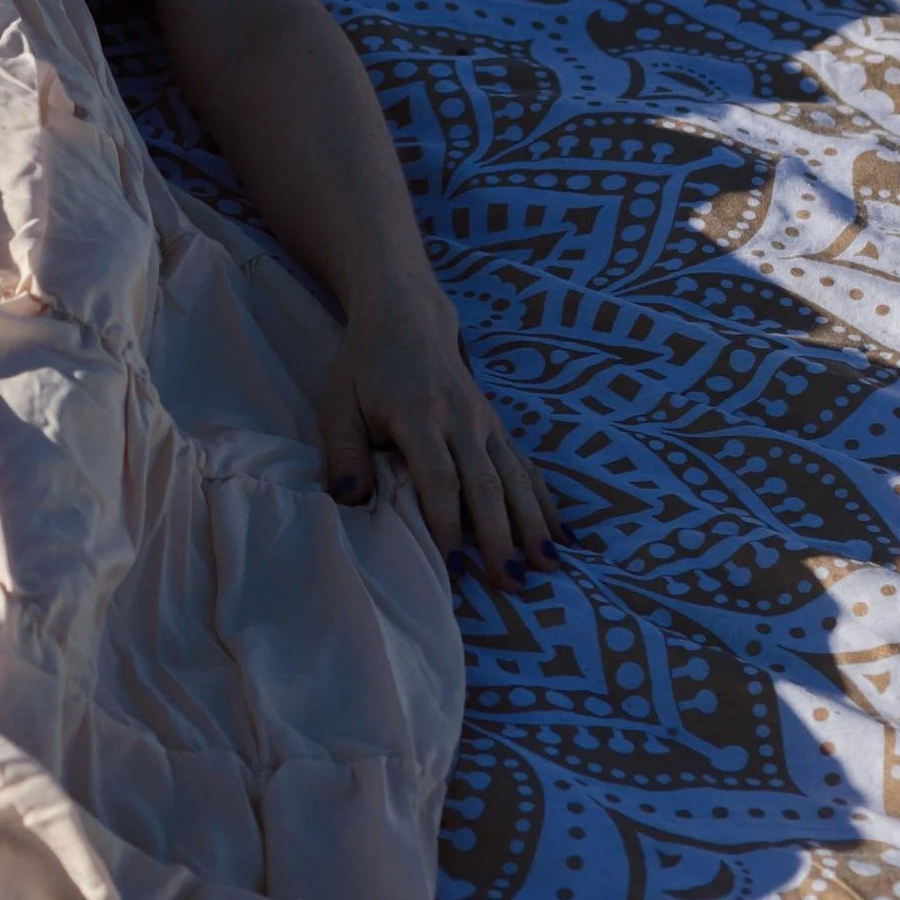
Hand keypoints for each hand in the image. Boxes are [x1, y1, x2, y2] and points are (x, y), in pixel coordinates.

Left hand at [317, 280, 553, 592]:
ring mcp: (486, 421)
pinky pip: (526, 465)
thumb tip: (350, 502)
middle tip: (512, 582)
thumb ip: (343, 453)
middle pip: (487, 485)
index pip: (440, 478)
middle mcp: (462, 419)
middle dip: (501, 536)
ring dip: (533, 524)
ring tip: (547, 567)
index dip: (448, 525)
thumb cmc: (366, 367)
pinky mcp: (497, 424)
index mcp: (420, 415)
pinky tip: (561, 536)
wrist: (406, 317)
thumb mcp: (339, 404)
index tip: (455, 569)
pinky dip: (546, 501)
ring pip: (515, 477)